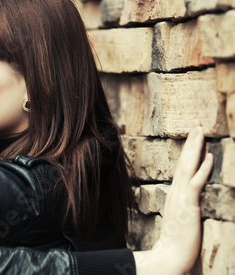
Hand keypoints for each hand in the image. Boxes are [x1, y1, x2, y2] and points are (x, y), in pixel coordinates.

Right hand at [134, 120, 212, 274]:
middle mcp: (176, 191)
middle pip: (183, 159)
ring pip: (187, 166)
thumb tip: (189, 193)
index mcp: (175, 193)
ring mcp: (181, 197)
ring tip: (200, 129)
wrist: (170, 256)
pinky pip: (195, 183)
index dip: (189, 148)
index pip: (182, 165)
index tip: (194, 133)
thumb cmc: (176, 240)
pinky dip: (201, 168)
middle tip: (197, 121)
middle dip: (191, 140)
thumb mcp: (180, 217)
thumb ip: (184, 203)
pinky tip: (208, 156)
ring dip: (195, 147)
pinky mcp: (188, 206)